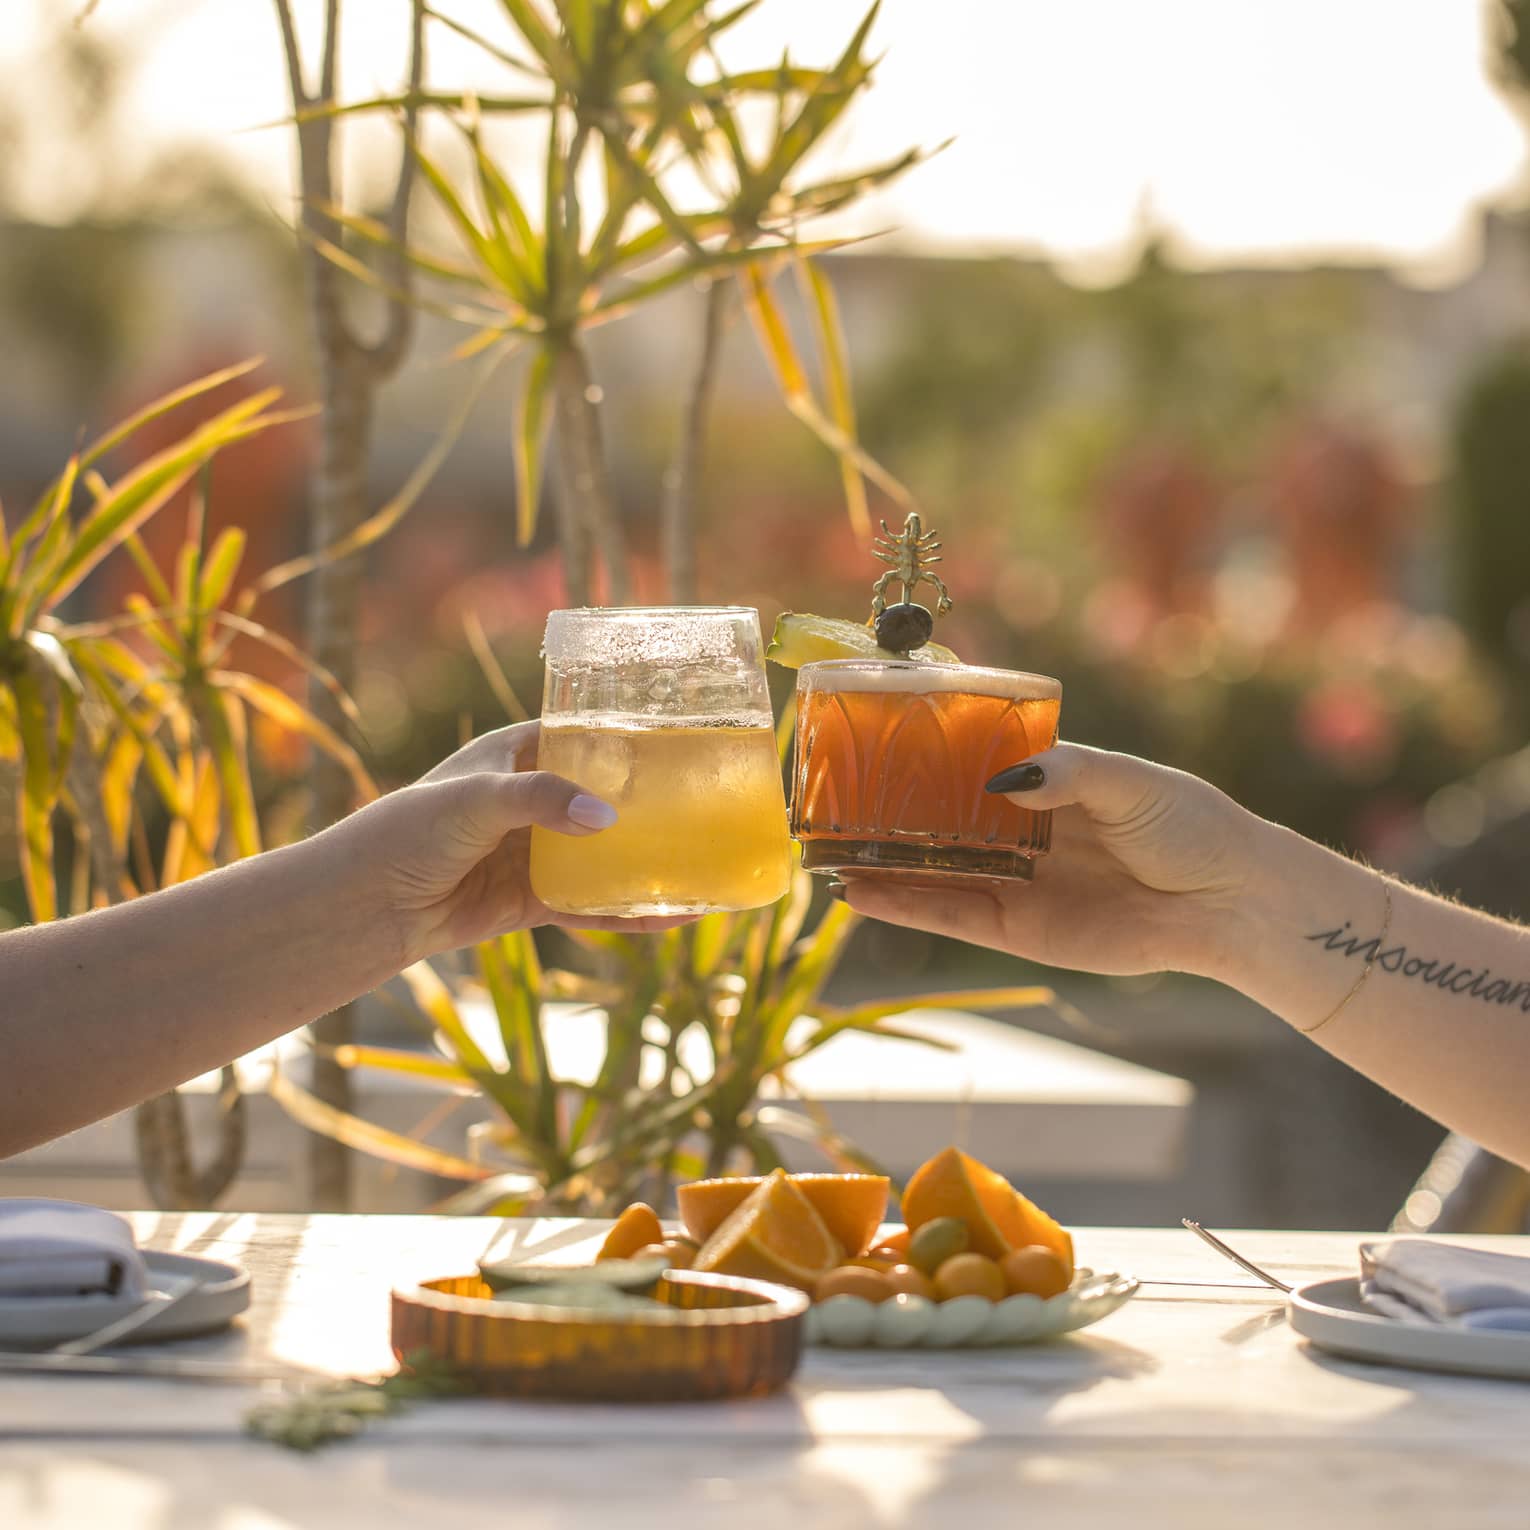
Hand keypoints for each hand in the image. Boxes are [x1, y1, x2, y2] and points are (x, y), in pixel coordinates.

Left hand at [336, 721, 684, 963]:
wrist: (369, 904)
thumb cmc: (409, 830)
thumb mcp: (474, 798)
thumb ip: (538, 800)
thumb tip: (606, 818)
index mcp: (518, 754)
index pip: (585, 736)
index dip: (629, 737)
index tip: (682, 739)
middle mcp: (534, 800)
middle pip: (606, 797)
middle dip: (652, 805)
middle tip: (710, 807)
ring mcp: (537, 852)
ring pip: (606, 854)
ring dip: (648, 861)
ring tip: (704, 865)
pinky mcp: (535, 900)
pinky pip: (593, 903)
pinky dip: (629, 910)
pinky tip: (670, 917)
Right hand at [837, 743, 1255, 976]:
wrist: (1227, 903)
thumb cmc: (1189, 827)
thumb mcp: (1128, 783)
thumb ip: (1066, 774)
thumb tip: (1003, 780)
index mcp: (1045, 782)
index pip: (970, 765)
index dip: (923, 758)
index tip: (870, 746)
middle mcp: (1019, 831)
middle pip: (938, 820)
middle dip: (886, 815)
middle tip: (827, 806)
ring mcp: (1015, 882)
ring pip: (933, 871)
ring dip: (882, 864)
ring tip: (824, 854)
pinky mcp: (1020, 931)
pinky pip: (952, 916)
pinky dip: (907, 906)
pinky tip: (862, 894)